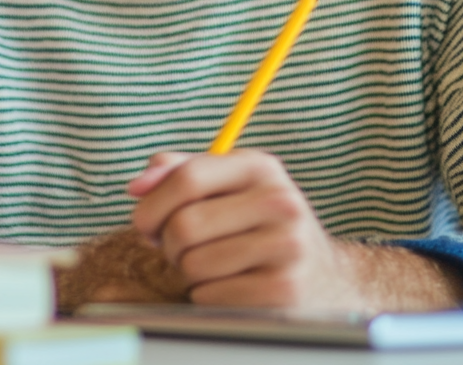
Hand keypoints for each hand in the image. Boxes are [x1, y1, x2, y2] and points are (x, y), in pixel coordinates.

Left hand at [129, 149, 462, 311]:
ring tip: (213, 266)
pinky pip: (211, 296)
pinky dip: (207, 296)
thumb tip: (137, 185)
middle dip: (169, 244)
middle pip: (184, 224)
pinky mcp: (285, 290)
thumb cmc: (259, 228)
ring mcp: (287, 246)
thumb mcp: (229, 187)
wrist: (325, 278)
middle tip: (181, 249)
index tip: (145, 223)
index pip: (187, 177)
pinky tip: (230, 287)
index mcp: (261, 166)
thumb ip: (180, 173)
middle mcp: (279, 200)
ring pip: (194, 263)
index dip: (152, 204)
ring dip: (189, 272)